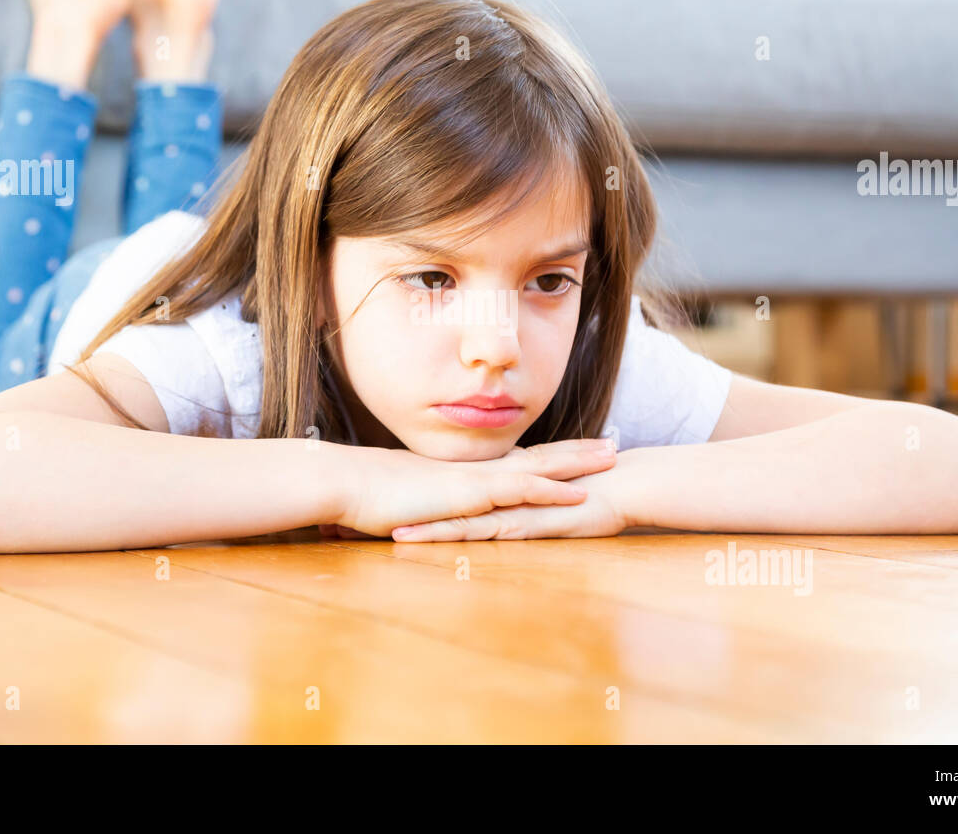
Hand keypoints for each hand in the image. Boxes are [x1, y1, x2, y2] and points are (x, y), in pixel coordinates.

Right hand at [335, 438, 617, 538]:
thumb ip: (422, 504)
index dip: (547, 457)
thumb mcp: (404, 501)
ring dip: (577, 463)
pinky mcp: (470, 495)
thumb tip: (421, 512)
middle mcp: (476, 471)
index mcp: (464, 473)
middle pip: (538, 457)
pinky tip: (579, 495)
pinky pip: (520, 491)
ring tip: (612, 457)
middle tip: (611, 444)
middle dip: (576, 452)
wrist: (344, 482)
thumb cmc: (364, 495)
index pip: (515, 462)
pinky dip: (551, 491)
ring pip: (539, 467)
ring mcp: (476, 480)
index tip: (574, 452)